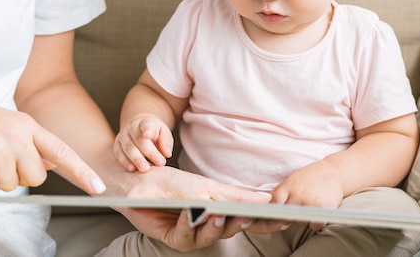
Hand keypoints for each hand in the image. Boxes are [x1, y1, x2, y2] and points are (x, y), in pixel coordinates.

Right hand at [0, 96, 104, 194]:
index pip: (62, 151)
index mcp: (28, 125)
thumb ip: (31, 142)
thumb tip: (52, 164)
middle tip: (0, 159)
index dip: (82, 171)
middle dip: (20, 176)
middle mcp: (16, 135)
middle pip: (36, 178)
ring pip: (11, 185)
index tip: (99, 187)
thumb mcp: (9, 123)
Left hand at [105, 164, 270, 250]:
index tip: (277, 217)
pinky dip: (188, 224)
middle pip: (229, 231)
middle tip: (246, 216)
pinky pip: (184, 236)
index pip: (244, 221)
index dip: (260, 222)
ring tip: (216, 213)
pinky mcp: (172, 238)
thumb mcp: (209, 187)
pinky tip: (190, 212)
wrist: (142, 182)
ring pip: (208, 237)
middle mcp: (207, 228)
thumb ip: (236, 196)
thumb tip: (266, 199)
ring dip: (213, 226)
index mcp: (220, 216)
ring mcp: (190, 235)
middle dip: (237, 223)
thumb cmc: (174, 183)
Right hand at [114, 116, 173, 172]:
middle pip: (139, 140)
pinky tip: (132, 169)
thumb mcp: (164, 134)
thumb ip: (166, 142)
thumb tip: (167, 154)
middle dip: (150, 152)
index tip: (148, 135)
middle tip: (160, 163)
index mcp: (146, 122)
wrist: (139, 130)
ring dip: (137, 159)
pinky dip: (125, 162)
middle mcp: (132, 127)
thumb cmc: (155, 134)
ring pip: (128, 147)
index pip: (147, 125)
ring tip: (145, 169)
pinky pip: (119, 153)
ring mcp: (123, 135)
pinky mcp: (116, 145)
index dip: (147, 130)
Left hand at [248, 160, 343, 232]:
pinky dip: (315, 223)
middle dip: (288, 216)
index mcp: (288, 186)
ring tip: (310, 204)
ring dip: (303, 218)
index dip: (272, 211)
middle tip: (297, 207)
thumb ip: (279, 192)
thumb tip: (264, 206)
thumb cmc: (310, 177)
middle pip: (285, 215)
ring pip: (299, 221)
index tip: (273, 215)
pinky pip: (314, 225)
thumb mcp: (292, 179)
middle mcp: (298, 193)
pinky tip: (318, 212)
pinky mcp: (322, 208)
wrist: (334, 172)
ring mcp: (310, 201)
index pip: (273, 203)